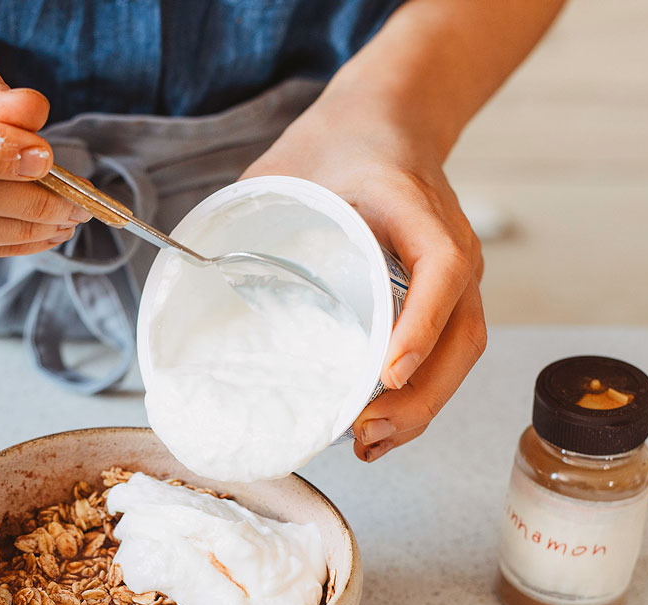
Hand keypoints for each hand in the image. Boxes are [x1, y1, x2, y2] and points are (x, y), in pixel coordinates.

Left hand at [241, 98, 486, 460]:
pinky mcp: (446, 293)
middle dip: (421, 395)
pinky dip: (423, 393)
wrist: (386, 119)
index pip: (441, 268)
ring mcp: (455, 271)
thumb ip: (244, 212)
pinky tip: (383, 424)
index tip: (388, 372)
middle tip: (365, 432)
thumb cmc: (334, 145)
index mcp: (412, 206)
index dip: (420, 324)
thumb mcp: (285, 166)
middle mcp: (450, 243)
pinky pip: (450, 348)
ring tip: (372, 443)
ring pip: (461, 350)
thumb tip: (185, 270)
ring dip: (424, 406)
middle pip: (462, 332)